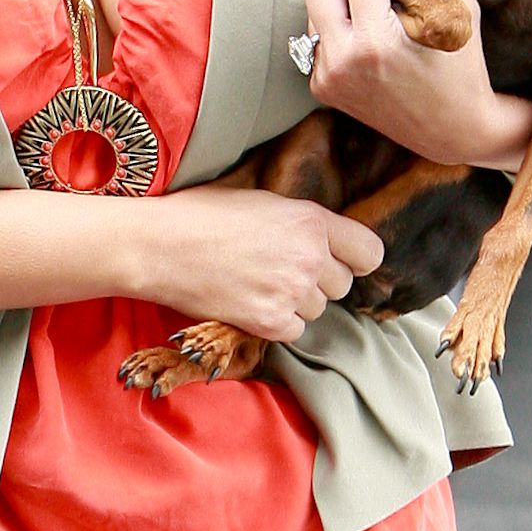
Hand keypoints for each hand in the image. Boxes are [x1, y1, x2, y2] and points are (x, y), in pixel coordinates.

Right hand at [137, 184, 383, 342]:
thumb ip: (298, 221)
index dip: (355, 259)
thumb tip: (319, 235)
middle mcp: (310, 257)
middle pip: (342, 285)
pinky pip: (294, 331)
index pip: (370, 252)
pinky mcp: (271, 322)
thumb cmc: (202, 214)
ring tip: (258, 283)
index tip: (340, 260)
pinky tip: (250, 303)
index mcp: (311, 220)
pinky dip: (277, 323)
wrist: (161, 245)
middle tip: (281, 270)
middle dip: (318, 281)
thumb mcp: (260, 200)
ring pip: (317, 310)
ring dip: (296, 303)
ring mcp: (292, 292)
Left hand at [303, 0, 531, 169]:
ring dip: (342, 3)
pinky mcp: (322, 89)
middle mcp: (344, 62)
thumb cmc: (463, 65)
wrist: (453, 130)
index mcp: (378, 42)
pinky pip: (317, 39)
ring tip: (378, 17)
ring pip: (314, 12)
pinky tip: (370, 44)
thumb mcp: (460, 10)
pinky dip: (340, 30)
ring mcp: (329, 78)